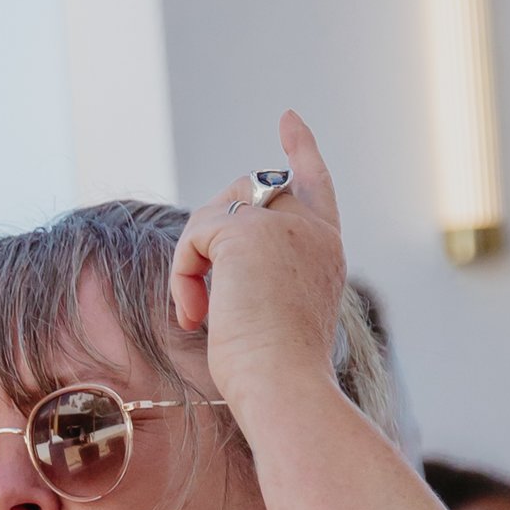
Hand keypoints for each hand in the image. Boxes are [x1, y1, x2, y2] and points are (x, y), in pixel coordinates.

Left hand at [170, 110, 349, 424]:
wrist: (287, 391)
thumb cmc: (277, 378)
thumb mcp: (274, 316)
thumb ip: (259, 274)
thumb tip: (214, 253)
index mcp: (326, 251)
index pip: (314, 185)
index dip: (301, 150)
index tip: (289, 118)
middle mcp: (313, 229)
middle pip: (246, 194)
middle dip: (210, 235)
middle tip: (197, 302)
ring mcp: (285, 224)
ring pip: (216, 213)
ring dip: (194, 263)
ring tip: (199, 314)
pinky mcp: (248, 231)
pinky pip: (195, 235)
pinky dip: (183, 274)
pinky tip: (196, 314)